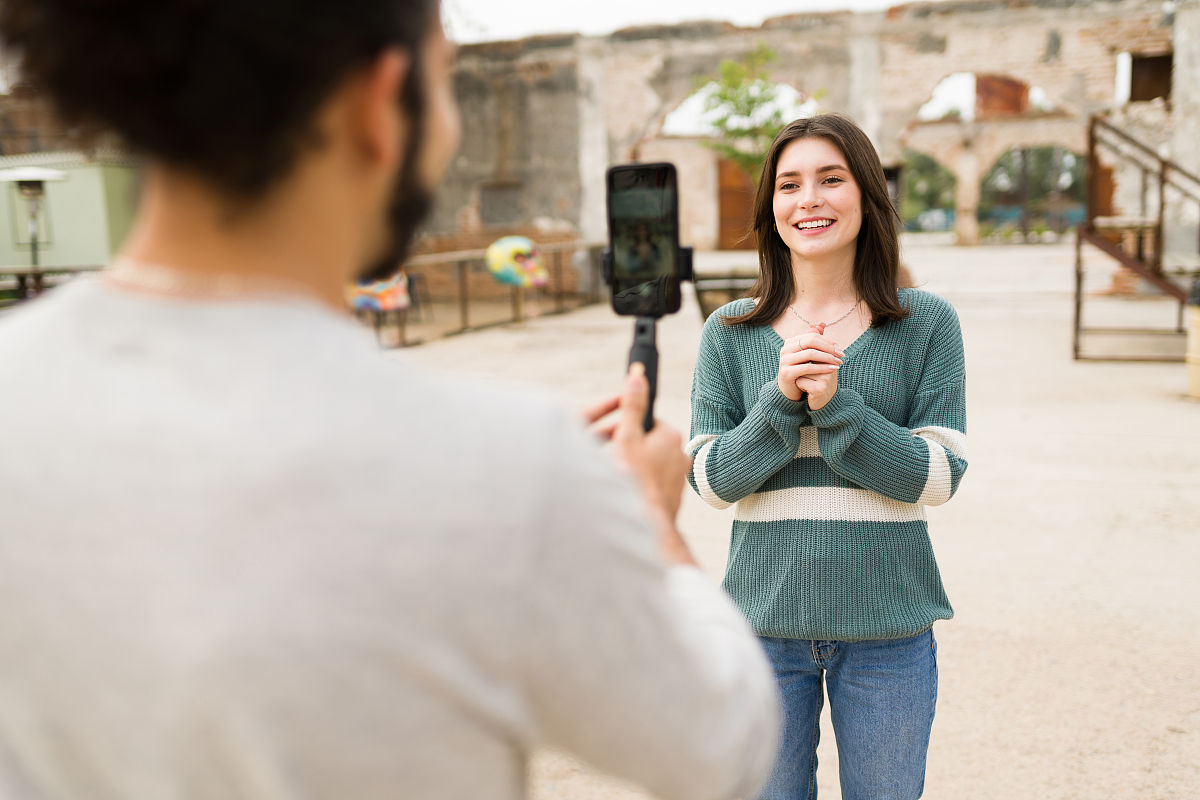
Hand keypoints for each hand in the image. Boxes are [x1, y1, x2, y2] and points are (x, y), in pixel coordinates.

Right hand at [585, 364, 694, 565]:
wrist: (646, 527)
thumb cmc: (634, 481)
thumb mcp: (627, 437)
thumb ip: (632, 407)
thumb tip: (637, 377)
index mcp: (671, 436)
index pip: (647, 422)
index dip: (626, 427)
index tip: (611, 437)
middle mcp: (681, 455)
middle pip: (648, 443)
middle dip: (628, 447)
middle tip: (609, 459)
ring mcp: (678, 478)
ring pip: (651, 465)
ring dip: (633, 467)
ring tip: (616, 478)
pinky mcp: (673, 497)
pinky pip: (653, 484)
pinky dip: (640, 485)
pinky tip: (626, 494)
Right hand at [777, 323, 843, 403]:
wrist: (789, 390)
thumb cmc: (800, 371)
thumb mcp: (807, 355)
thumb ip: (813, 340)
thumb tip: (822, 324)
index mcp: (790, 342)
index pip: (812, 336)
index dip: (827, 341)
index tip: (840, 348)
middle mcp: (785, 349)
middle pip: (810, 342)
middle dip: (828, 347)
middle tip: (841, 354)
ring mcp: (784, 360)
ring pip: (810, 354)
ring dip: (827, 357)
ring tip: (838, 362)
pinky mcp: (786, 373)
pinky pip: (808, 367)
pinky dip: (822, 368)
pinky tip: (832, 369)